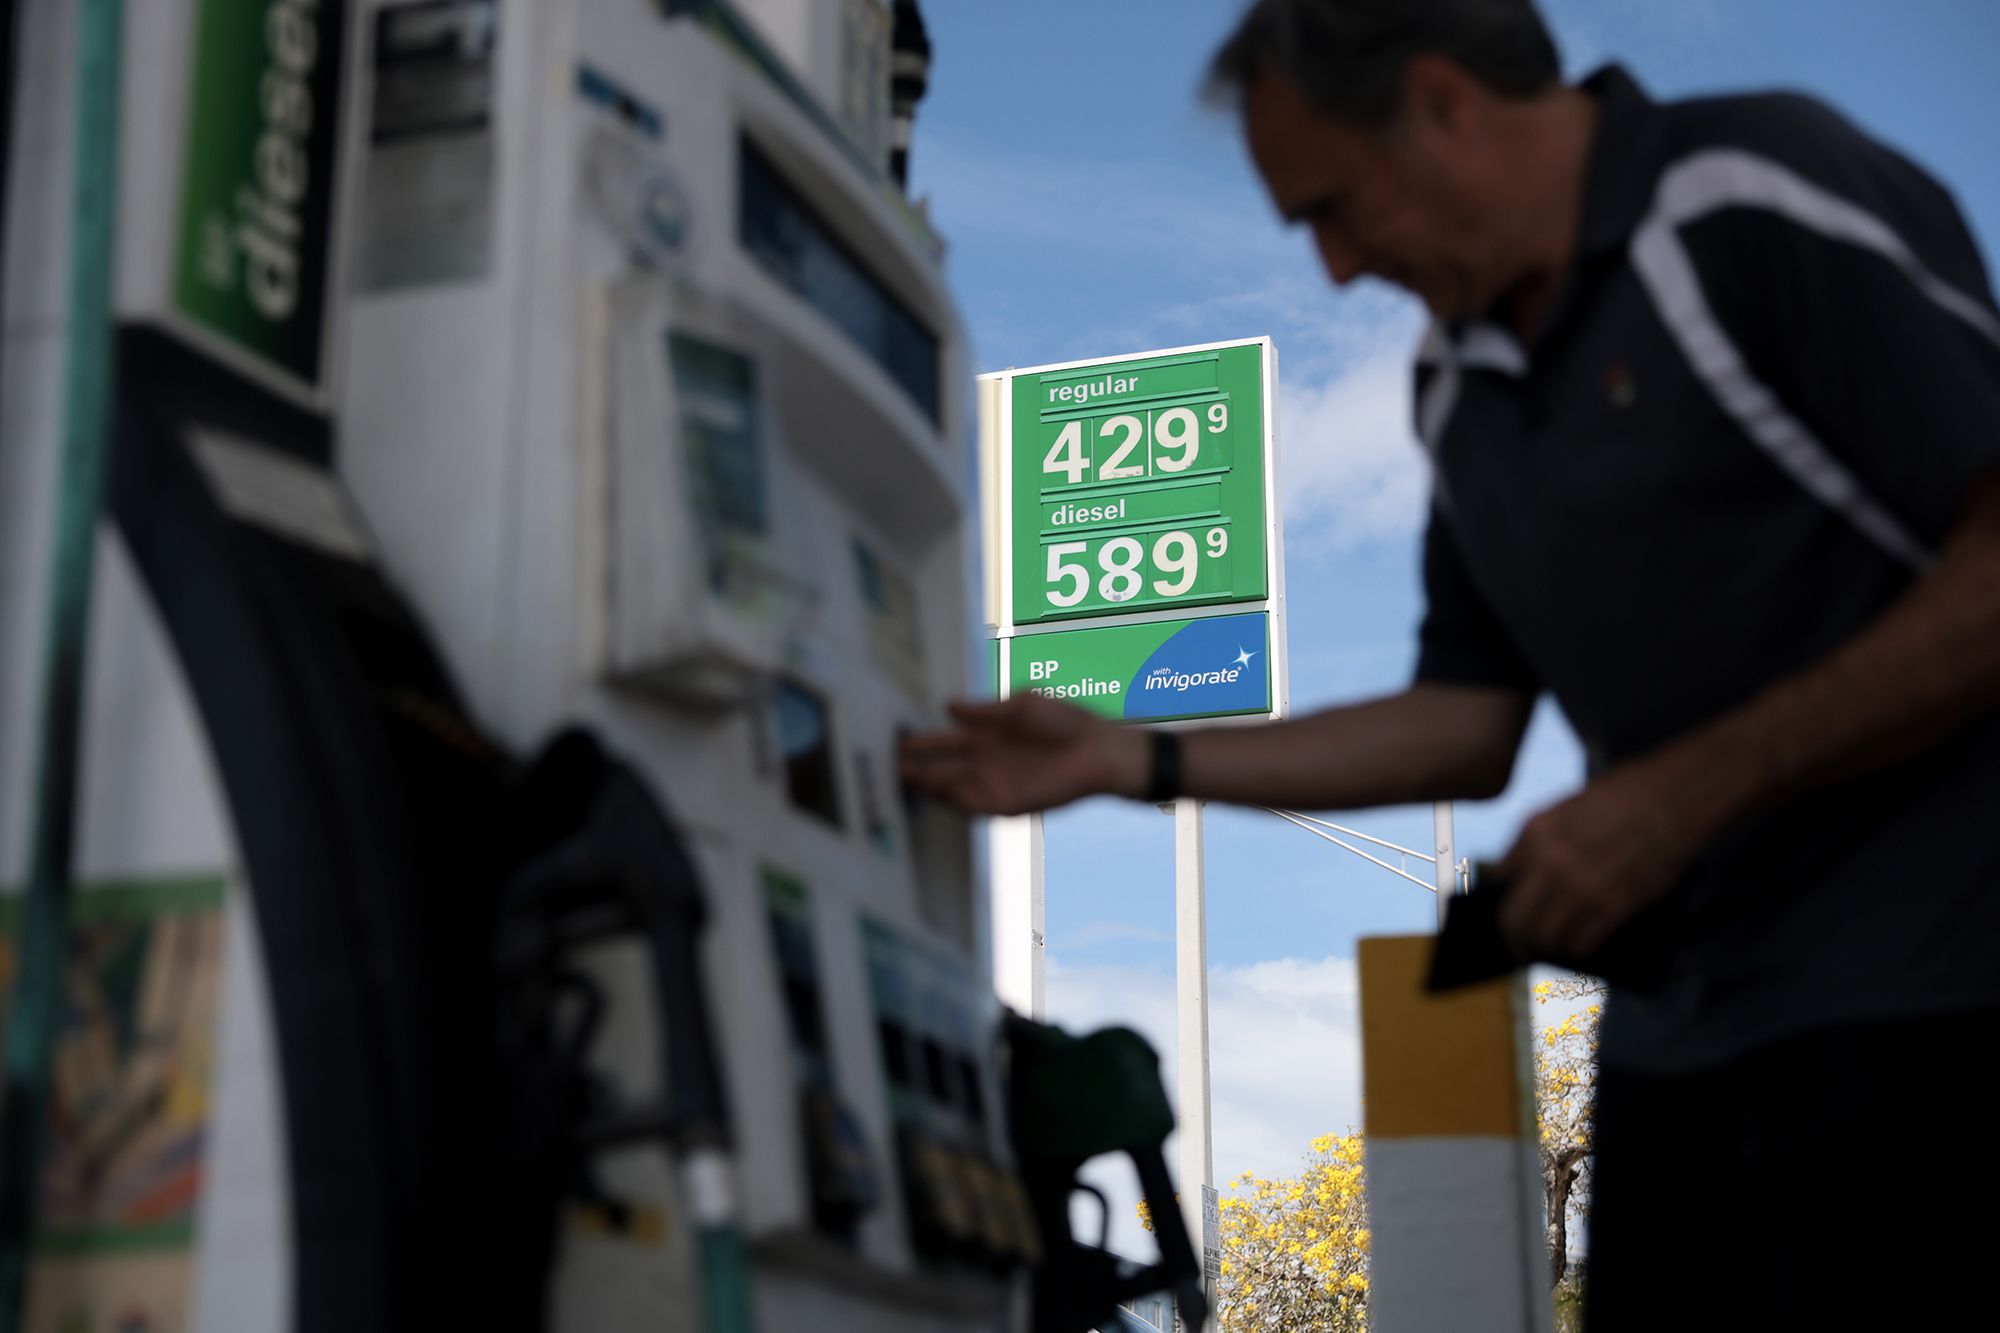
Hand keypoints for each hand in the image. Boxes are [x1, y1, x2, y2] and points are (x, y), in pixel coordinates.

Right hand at [898, 695, 1146, 815]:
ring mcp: (992, 784)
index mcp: (985, 737)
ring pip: (948, 787)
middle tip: (884, 760)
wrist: (1097, 750)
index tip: (893, 734)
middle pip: (938, 766)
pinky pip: (970, 805)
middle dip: (913, 765)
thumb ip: (984, 711)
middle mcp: (983, 763)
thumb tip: (949, 706)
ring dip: (926, 783)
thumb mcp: (1021, 706)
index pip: (943, 742)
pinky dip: (951, 799)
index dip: (919, 741)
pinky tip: (933, 788)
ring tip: (900, 774)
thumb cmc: (1065, 721)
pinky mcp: (1005, 803)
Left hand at [1497, 758, 1707, 960]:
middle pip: (1515, 919)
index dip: (1499, 904)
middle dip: (1515, 939)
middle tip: (1519, 948)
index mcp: (1536, 833)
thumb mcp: (1564, 806)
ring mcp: (1582, 886)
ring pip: (1546, 937)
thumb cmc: (1621, 797)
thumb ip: (1537, 839)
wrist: (1672, 798)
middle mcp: (1551, 863)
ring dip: (1547, 947)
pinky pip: (1582, 941)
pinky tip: (1581, 946)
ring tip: (1553, 947)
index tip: (1505, 916)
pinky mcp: (1614, 904)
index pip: (1500, 883)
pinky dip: (1578, 948)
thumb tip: (1514, 876)